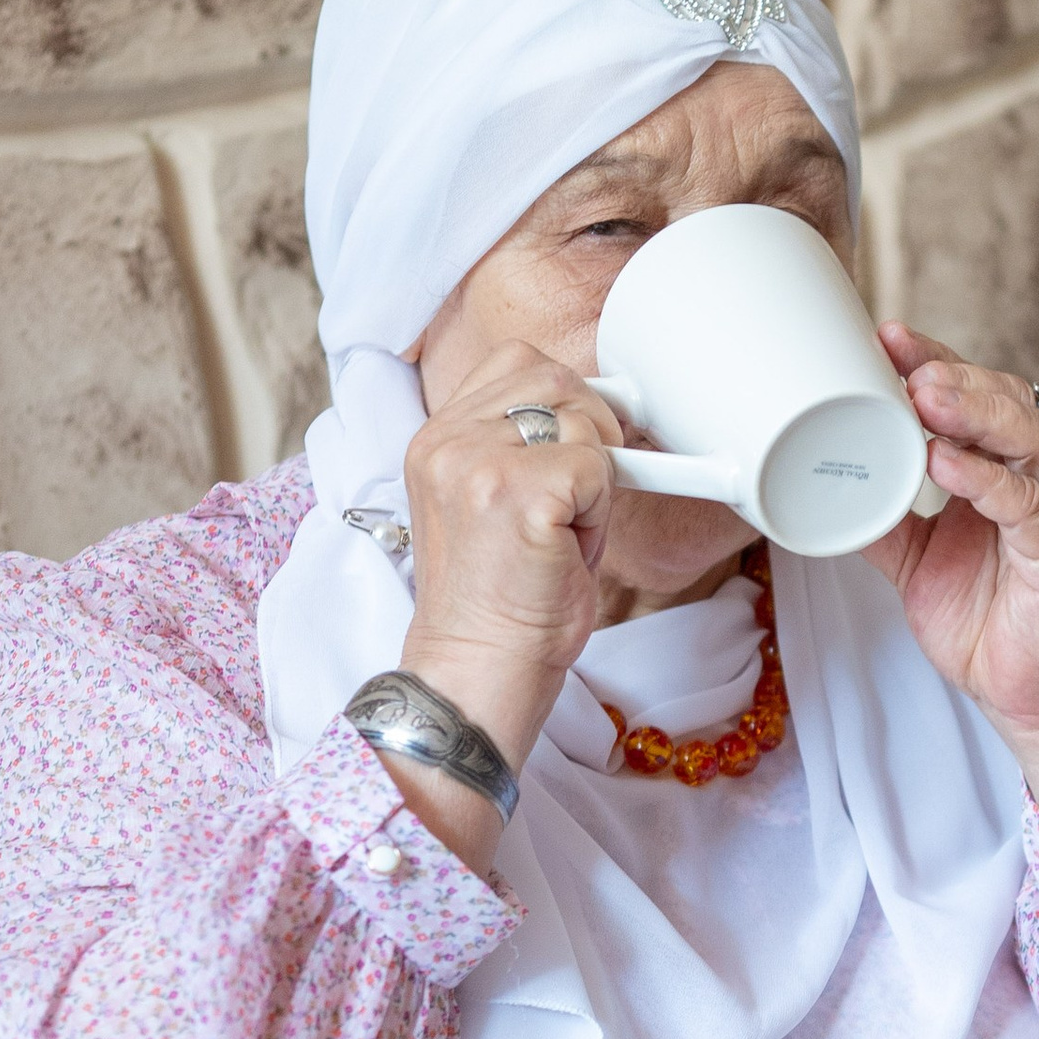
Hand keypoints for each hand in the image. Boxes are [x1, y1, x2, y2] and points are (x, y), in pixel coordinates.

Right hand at [392, 345, 625, 868]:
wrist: (478, 675)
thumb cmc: (500, 606)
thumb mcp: (496, 505)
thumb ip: (525, 450)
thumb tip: (600, 409)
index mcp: (437, 439)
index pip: (518, 363)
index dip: (564, 400)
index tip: (579, 447)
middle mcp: (449, 440)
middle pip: (558, 377)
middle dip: (591, 430)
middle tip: (583, 498)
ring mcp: (481, 462)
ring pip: (583, 416)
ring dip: (596, 475)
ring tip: (567, 533)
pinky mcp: (522, 492)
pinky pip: (601, 467)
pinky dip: (602, 513)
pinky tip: (571, 552)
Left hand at [870, 329, 1038, 923]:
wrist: (1038, 701)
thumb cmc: (993, 627)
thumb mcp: (918, 563)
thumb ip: (883, 518)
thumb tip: (824, 485)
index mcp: (1013, 471)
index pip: (978, 398)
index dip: (935, 364)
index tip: (885, 337)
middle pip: (1008, 402)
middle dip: (951, 374)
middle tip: (899, 355)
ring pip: (1030, 439)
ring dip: (975, 412)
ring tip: (924, 393)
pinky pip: (1029, 506)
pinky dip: (988, 480)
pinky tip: (947, 462)